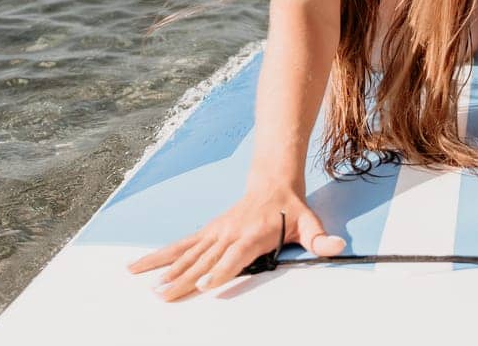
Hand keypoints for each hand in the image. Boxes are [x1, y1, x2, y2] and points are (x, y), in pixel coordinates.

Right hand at [125, 181, 345, 300]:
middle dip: (185, 279)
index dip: (221, 270)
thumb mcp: (310, 223)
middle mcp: (229, 233)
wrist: (273, 181)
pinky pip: (181, 245)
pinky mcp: (207, 232)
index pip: (234, 256)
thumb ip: (321, 239)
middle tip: (165, 296)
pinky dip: (160, 256)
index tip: (205, 285)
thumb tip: (338, 246)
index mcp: (252, 235)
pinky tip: (139, 267)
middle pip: (204, 259)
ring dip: (166, 270)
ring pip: (187, 253)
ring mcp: (215, 232)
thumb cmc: (291, 208)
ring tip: (148, 287)